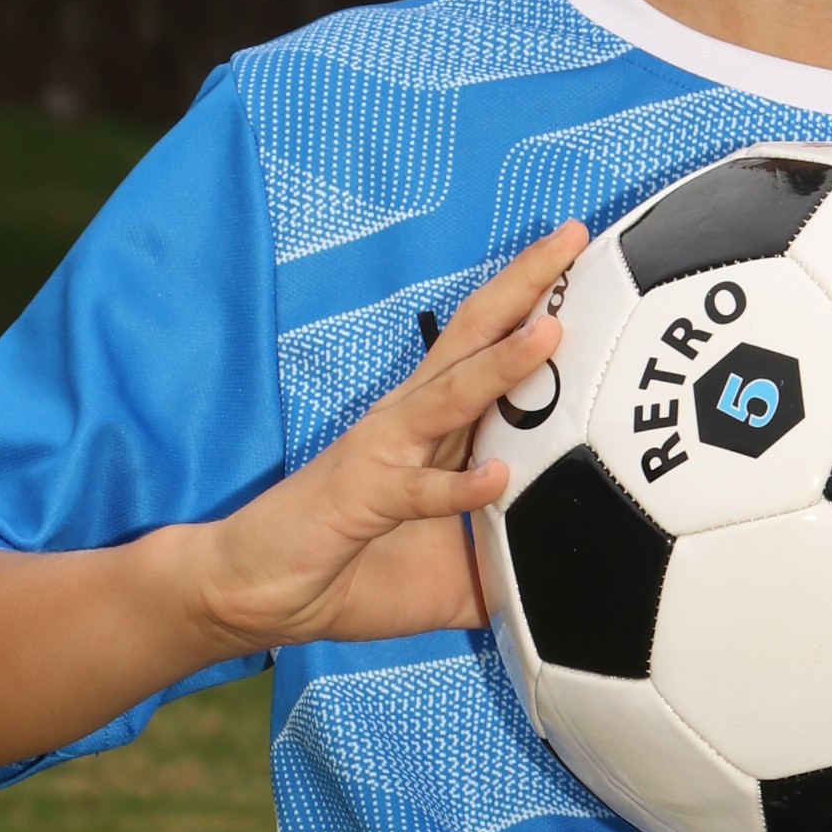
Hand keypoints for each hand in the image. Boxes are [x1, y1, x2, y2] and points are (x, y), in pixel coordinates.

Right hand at [191, 223, 586, 652]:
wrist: (252, 594)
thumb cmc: (347, 571)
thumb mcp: (450, 575)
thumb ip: (505, 566)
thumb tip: (568, 579)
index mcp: (433, 429)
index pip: (486, 347)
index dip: (532, 301)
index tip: (580, 256)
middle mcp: (408, 424)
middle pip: (472, 339)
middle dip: (524, 287)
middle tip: (573, 237)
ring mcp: (382, 454)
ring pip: (450, 398)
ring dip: (500, 365)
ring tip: (549, 331)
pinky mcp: (359, 499)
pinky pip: (415, 492)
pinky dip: (456, 488)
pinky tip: (495, 478)